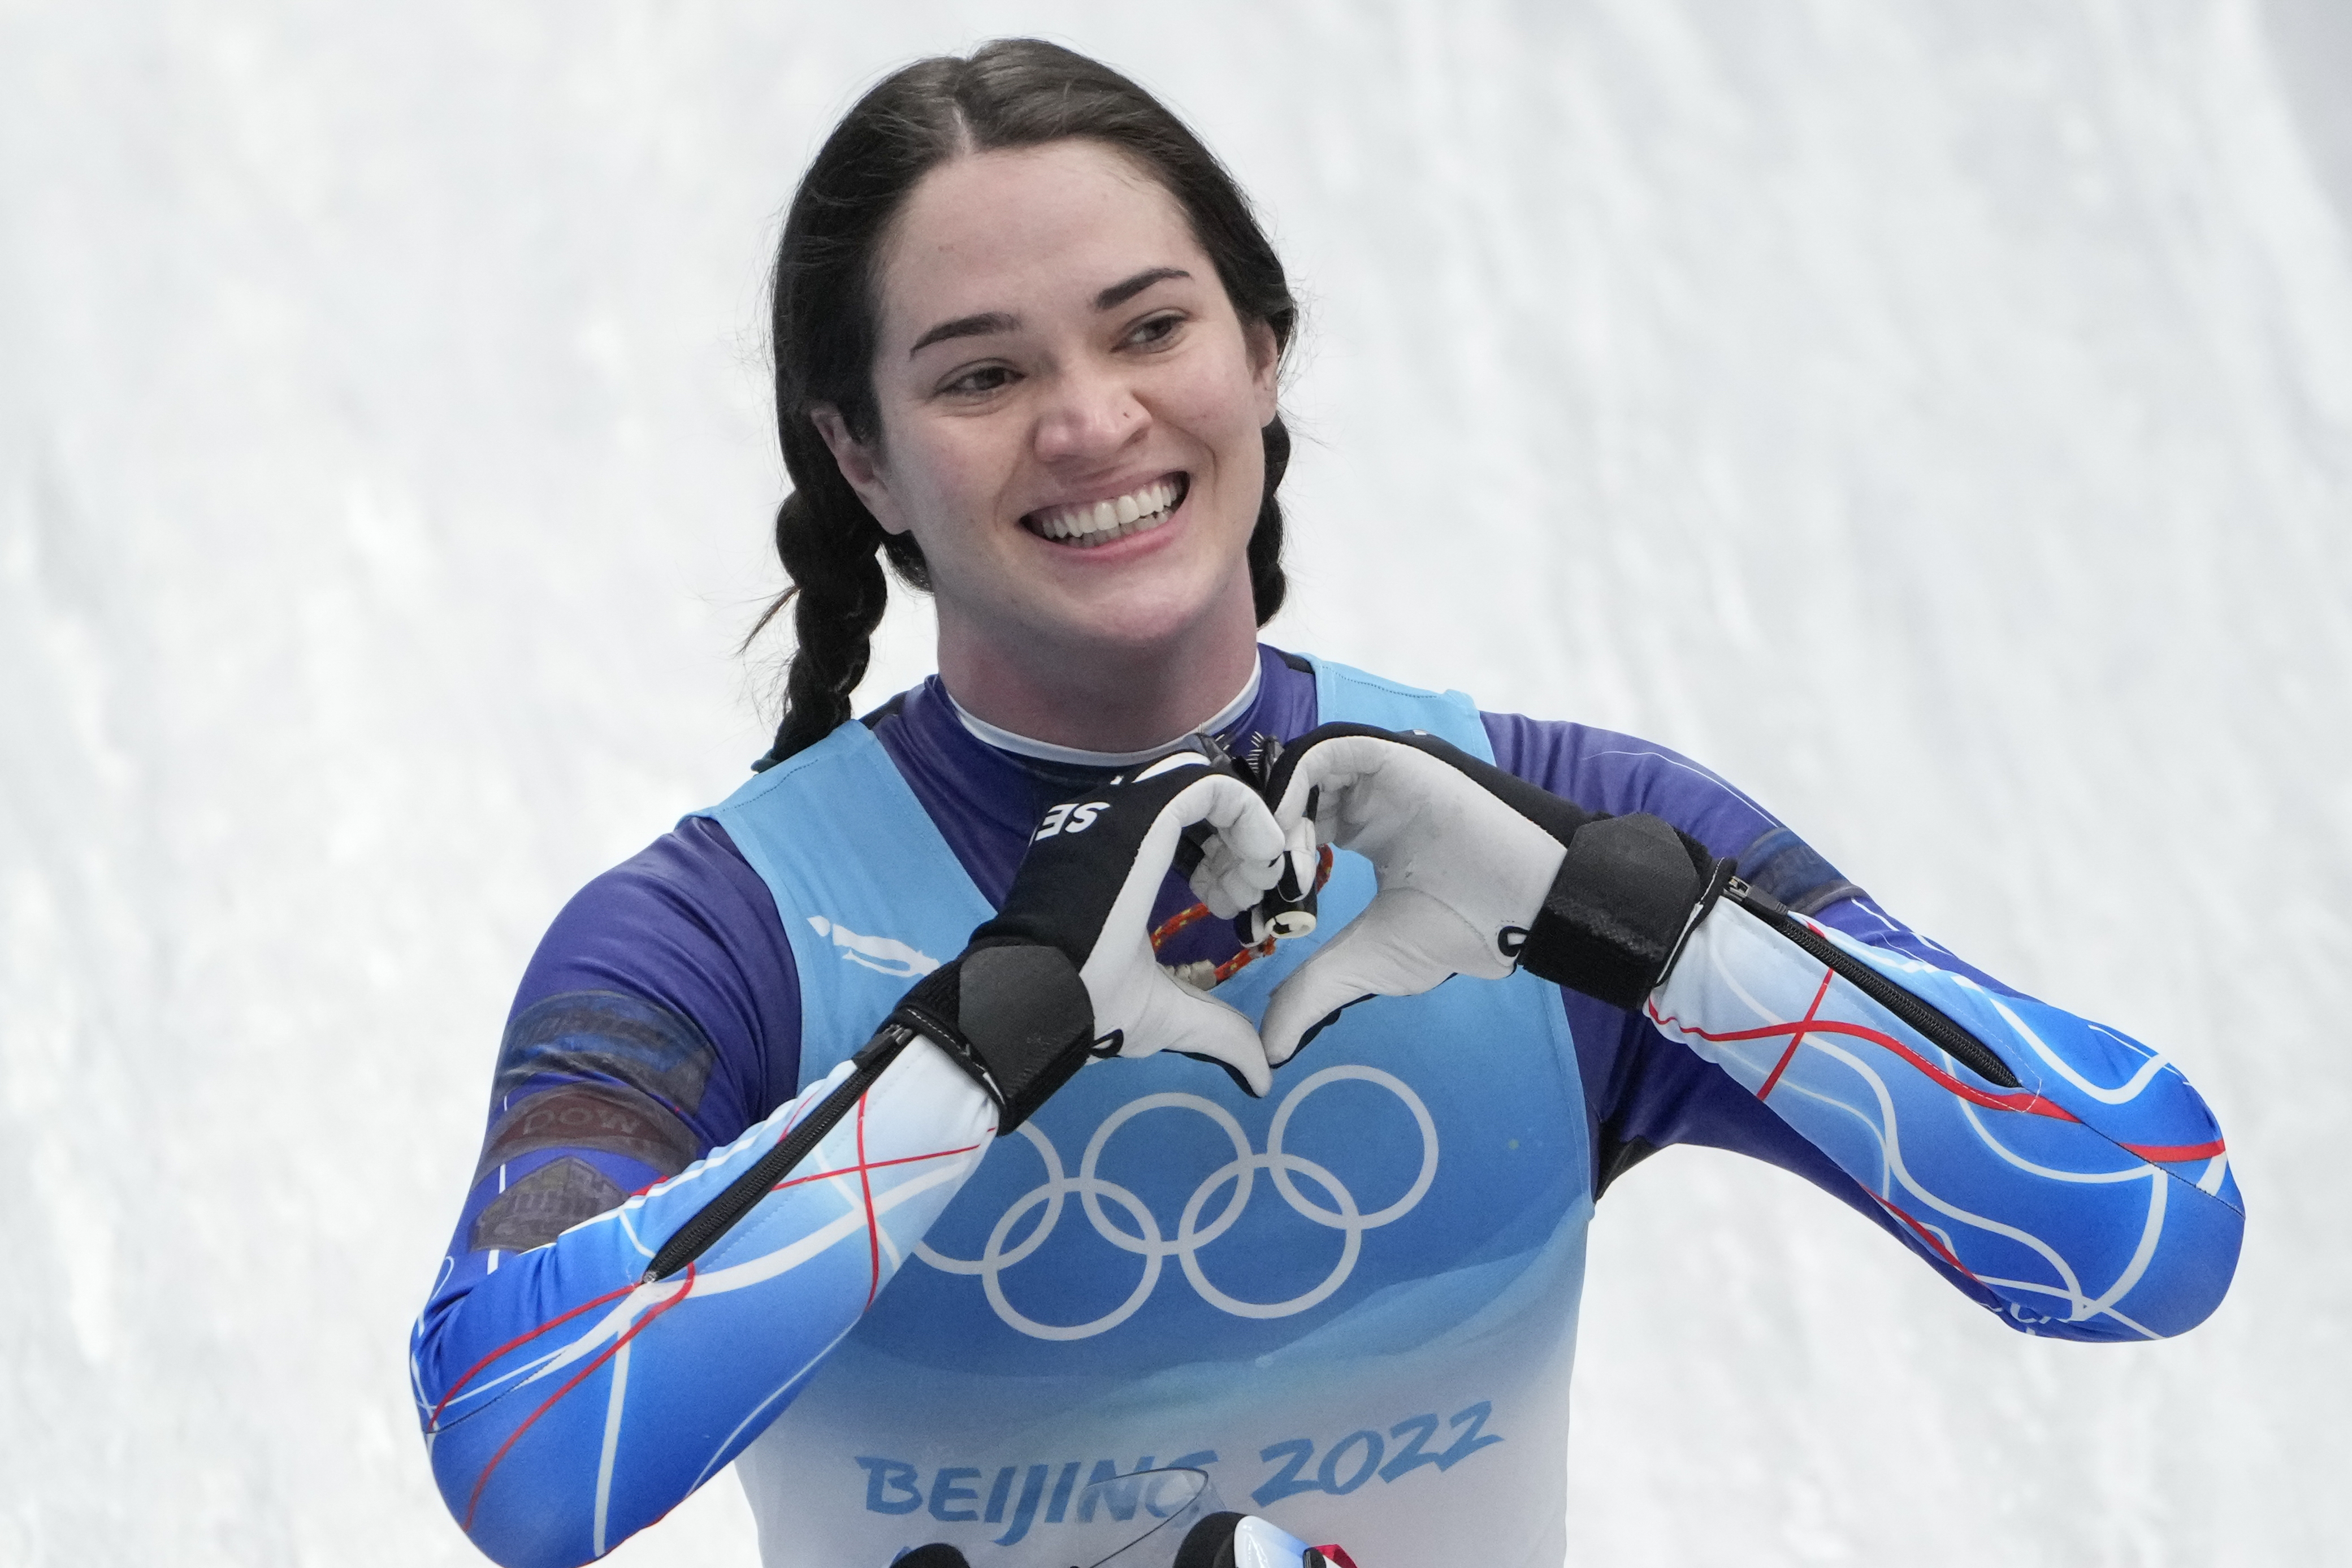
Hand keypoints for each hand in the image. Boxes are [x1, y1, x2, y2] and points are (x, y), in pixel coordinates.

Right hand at [892, 745, 1286, 1123]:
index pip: (1179, 823)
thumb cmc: (1089, 1005)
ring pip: (1206, 788)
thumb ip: (1216, 1031)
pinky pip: (1210, 786)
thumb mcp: (1166, 1016)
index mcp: (1112, 858)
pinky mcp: (1139, 813)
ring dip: (1247, 832)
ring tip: (1255, 883)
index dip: (1225, 855)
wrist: (1042, 1000)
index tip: (1238, 905)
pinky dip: (1250, 813)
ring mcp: (1120, 813)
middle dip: (1240, 845)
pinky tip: (1265, 856)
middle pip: (1197, 802)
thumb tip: (1262, 1078)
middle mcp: (1112, 824)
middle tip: (1250, 896)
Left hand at [1255, 724, 1731, 1066]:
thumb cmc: (1463, 930)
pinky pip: (1321, 755)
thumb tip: (1267, 1049)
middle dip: (1247, 843)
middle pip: (1280, 797)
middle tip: (1234, 893)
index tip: (1237, 909)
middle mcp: (1366, 798)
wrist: (1527, 907)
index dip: (1254, 865)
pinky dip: (1292, 794)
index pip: (1288, 829)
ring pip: (1293, 774)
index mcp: (1365, 834)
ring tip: (1270, 877)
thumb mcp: (1368, 962)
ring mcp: (1378, 775)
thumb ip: (1312, 991)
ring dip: (1267, 820)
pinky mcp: (1392, 757)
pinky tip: (1294, 850)